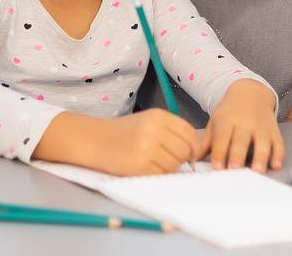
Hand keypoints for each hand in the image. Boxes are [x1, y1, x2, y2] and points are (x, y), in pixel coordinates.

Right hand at [86, 109, 205, 175]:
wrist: (96, 140)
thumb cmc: (125, 133)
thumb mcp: (149, 121)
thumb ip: (171, 131)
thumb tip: (194, 152)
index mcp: (159, 116)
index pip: (189, 133)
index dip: (192, 147)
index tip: (186, 153)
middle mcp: (155, 129)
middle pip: (184, 151)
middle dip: (180, 159)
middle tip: (166, 159)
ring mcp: (147, 147)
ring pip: (174, 165)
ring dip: (168, 168)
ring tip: (153, 162)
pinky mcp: (140, 165)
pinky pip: (161, 175)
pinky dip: (157, 175)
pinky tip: (146, 168)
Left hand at [206, 79, 283, 172]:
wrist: (250, 92)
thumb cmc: (230, 112)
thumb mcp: (215, 122)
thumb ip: (205, 142)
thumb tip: (191, 159)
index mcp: (226, 121)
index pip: (222, 138)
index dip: (220, 153)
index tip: (217, 168)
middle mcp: (244, 123)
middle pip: (241, 141)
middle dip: (238, 156)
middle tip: (236, 170)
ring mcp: (261, 126)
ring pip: (262, 142)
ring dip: (260, 157)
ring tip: (257, 170)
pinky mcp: (274, 130)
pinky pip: (278, 142)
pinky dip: (278, 154)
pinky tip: (276, 164)